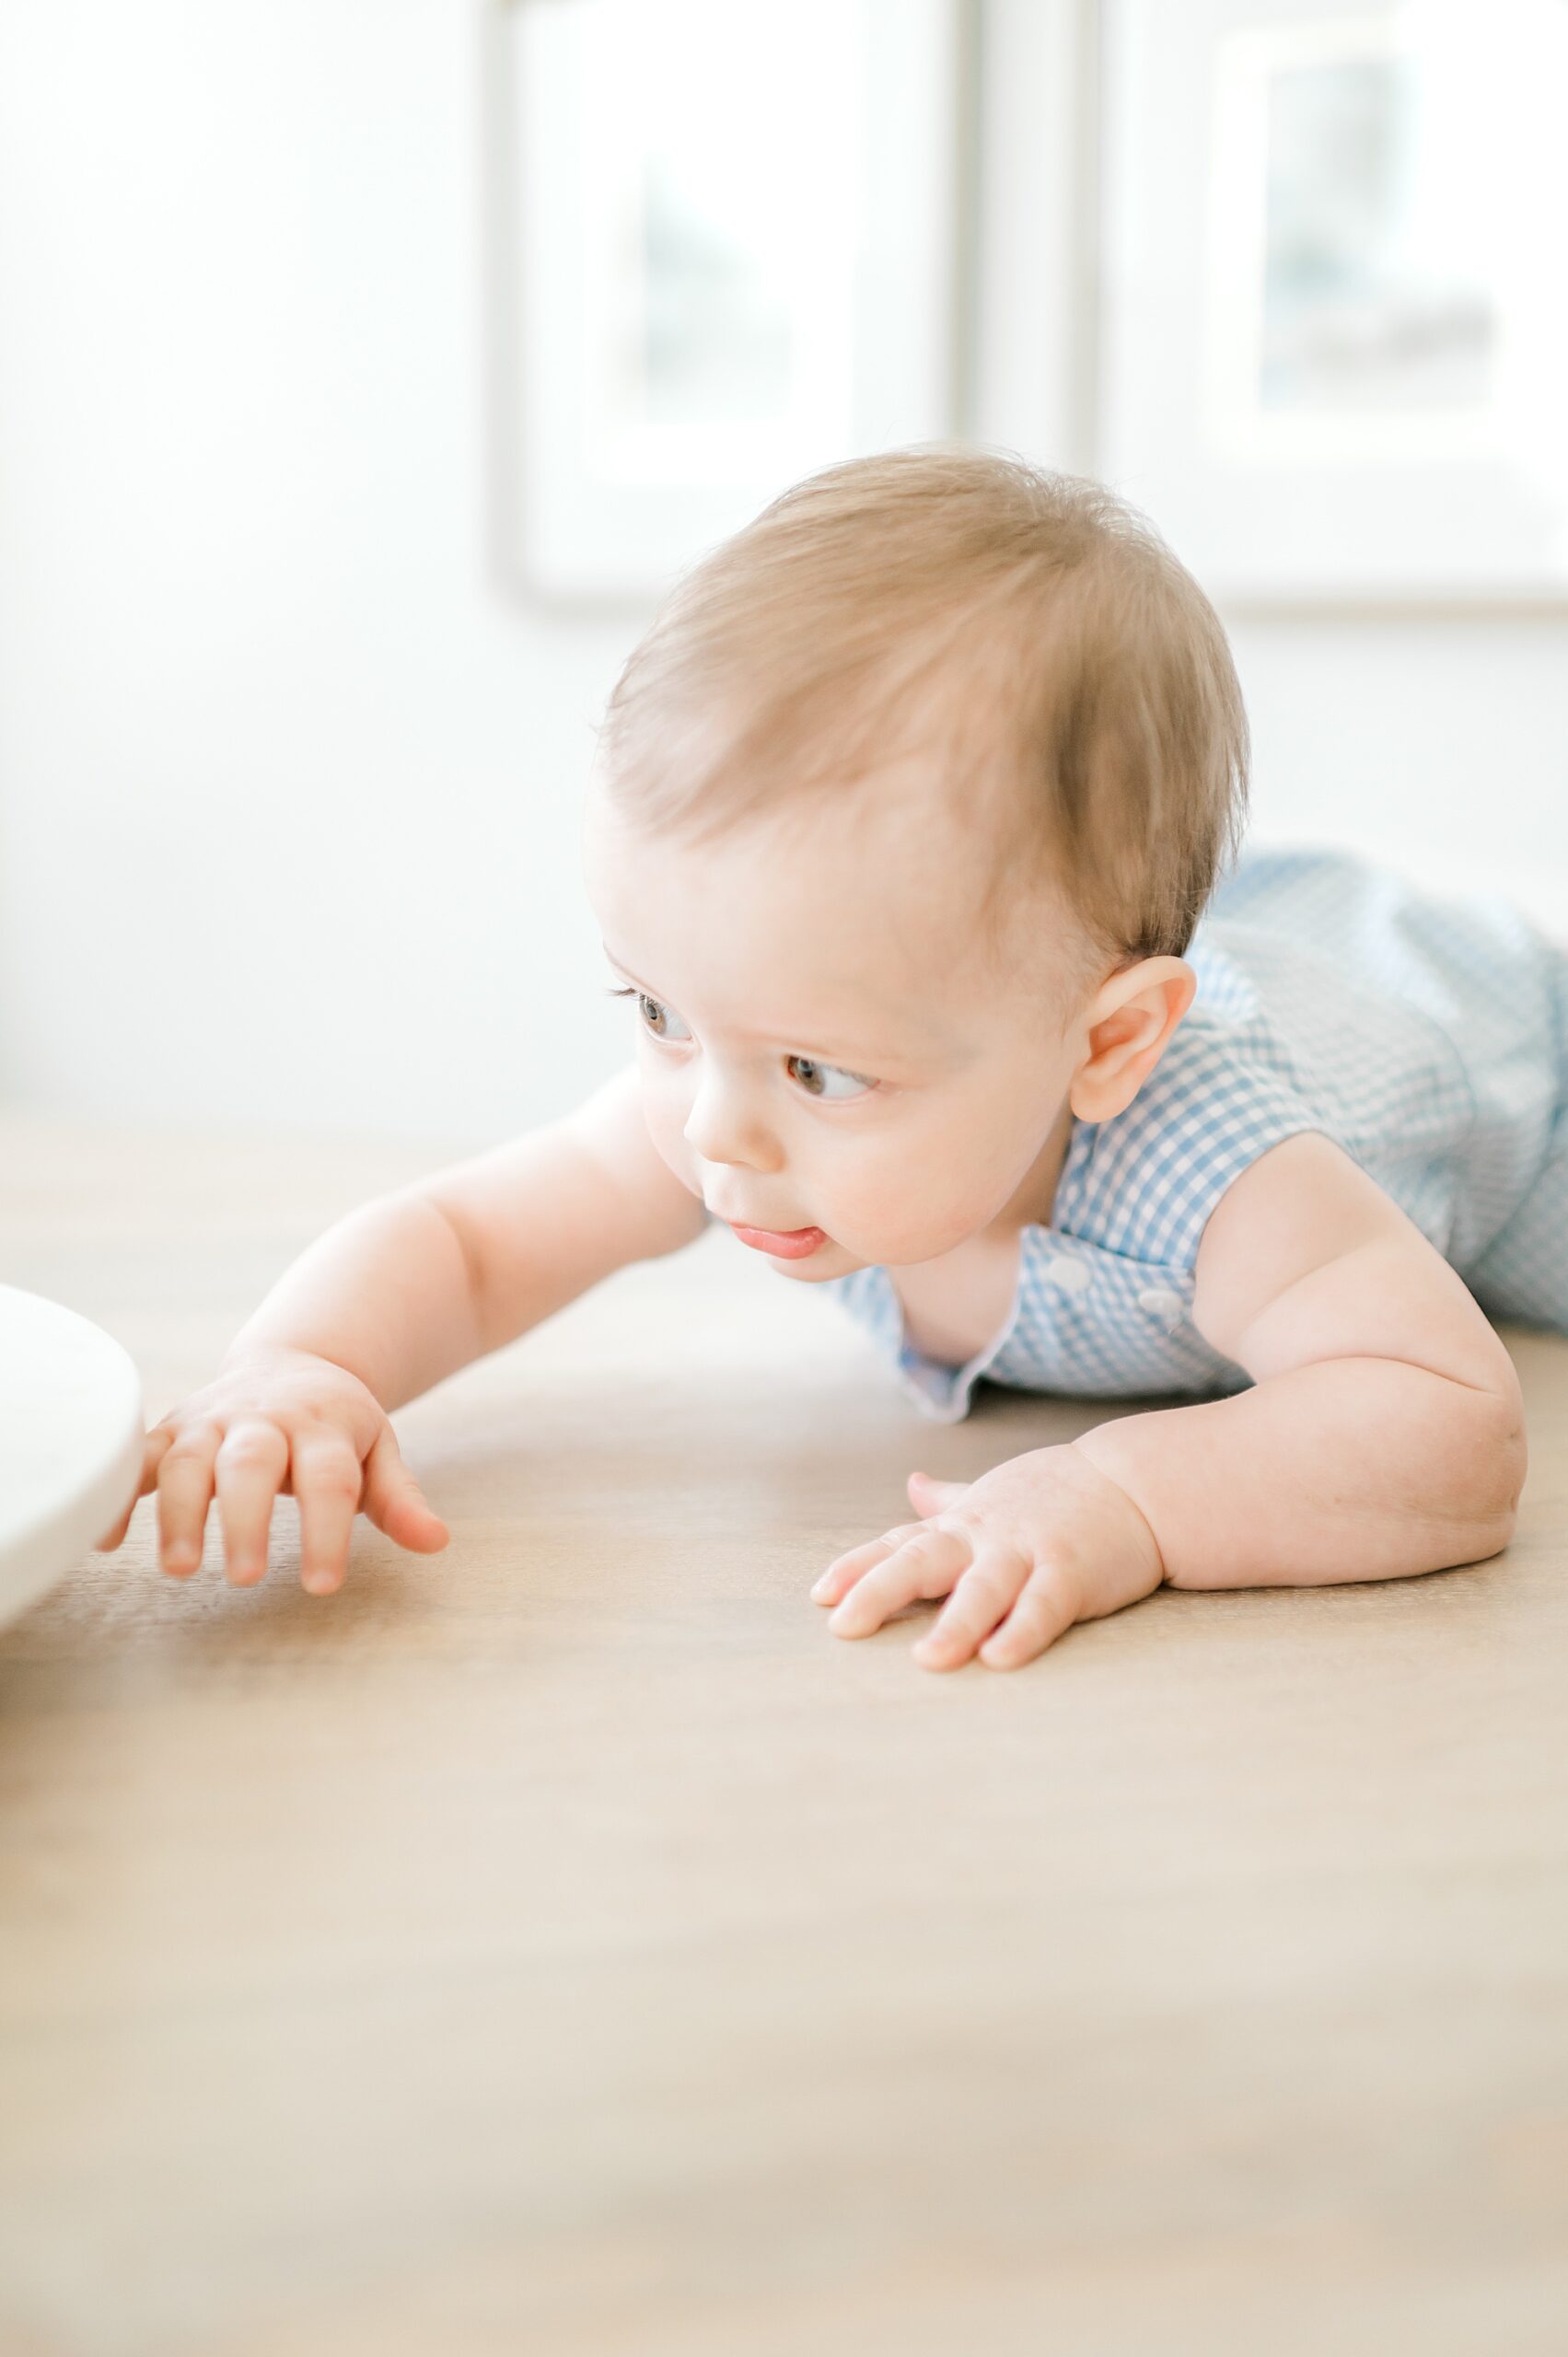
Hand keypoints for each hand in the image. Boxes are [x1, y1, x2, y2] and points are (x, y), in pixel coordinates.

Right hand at [91, 1347, 447, 1595]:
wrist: (294, 1361)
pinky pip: (135, 1455)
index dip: (327, 1532)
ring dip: (179, 1512)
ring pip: (186, 1459)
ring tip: (181, 1569)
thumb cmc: (339, 1425)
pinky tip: (108, 1542)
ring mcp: (213, 1420)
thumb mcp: (379, 1450)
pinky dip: (118, 1494)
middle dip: (245, 1519)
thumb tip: (435, 1542)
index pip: (329, 1480)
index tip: (324, 1585)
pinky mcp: (172, 1427)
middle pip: (250, 1464)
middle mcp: (264, 1419)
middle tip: (248, 1578)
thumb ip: (399, 1498)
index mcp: (324, 1425)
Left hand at [810, 1443, 1164, 1670]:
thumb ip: (952, 1499)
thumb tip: (915, 1485)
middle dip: (880, 1591)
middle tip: (843, 1627)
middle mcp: (986, 1538)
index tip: (821, 1595)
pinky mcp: (1073, 1574)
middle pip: (924, 1562)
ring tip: (926, 1660)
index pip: (899, 1545)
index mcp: (963, 1526)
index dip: (858, 1568)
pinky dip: (1023, 1630)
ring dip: (954, 1623)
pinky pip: (1044, 1605)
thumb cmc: (1060, 1494)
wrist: (1136, 1484)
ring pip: (983, 1588)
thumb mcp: (996, 1493)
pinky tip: (1000, 1659)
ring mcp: (1028, 1553)